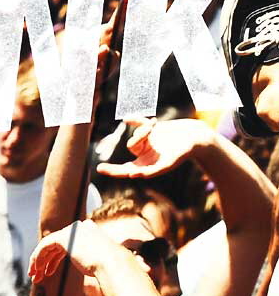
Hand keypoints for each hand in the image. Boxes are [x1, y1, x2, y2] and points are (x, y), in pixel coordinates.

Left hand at [28, 220, 113, 282]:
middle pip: (55, 245)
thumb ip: (91, 261)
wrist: (112, 264)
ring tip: (34, 277)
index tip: (48, 271)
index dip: (54, 258)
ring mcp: (71, 232)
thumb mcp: (99, 264)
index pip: (65, 244)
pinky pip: (45, 245)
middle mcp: (78, 229)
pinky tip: (35, 269)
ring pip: (48, 246)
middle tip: (37, 274)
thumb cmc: (109, 269)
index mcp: (87, 233)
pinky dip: (38, 257)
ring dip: (39, 261)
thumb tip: (90, 267)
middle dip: (45, 260)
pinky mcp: (64, 237)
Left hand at [96, 117, 211, 178]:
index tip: (99, 169)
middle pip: (132, 147)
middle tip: (139, 134)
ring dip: (145, 129)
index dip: (113, 170)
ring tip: (156, 125)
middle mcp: (146, 153)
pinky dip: (135, 121)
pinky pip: (138, 124)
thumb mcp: (168, 164)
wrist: (196, 137)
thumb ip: (152, 171)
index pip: (126, 169)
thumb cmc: (184, 153)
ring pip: (137, 134)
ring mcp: (148, 141)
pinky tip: (127, 119)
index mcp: (147, 165)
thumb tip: (133, 175)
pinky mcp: (152, 129)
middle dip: (137, 139)